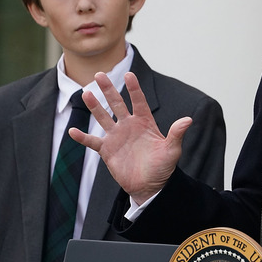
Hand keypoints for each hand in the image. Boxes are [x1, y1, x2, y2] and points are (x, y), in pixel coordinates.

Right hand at [69, 71, 189, 203]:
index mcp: (145, 122)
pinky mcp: (107, 150)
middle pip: (117, 103)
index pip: (139, 101)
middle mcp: (129, 126)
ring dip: (94, 106)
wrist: (150, 186)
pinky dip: (82, 137)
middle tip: (100, 74)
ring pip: (103, 117)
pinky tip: (72, 131)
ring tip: (86, 93)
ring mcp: (117, 137)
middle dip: (109, 89)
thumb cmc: (163, 167)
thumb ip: (177, 134)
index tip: (129, 74)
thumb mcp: (172, 150)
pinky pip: (92, 142)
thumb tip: (188, 119)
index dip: (134, 88)